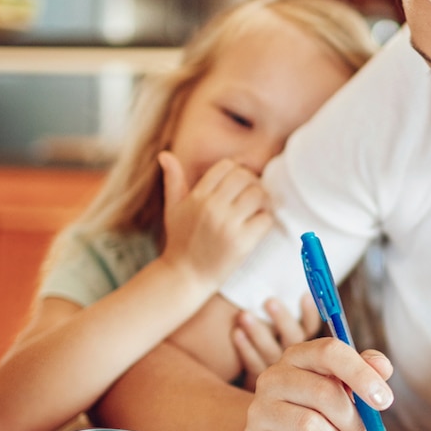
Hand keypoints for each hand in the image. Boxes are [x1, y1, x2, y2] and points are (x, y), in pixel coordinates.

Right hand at [159, 152, 270, 291]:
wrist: (184, 276)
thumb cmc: (180, 241)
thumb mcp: (172, 209)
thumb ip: (173, 180)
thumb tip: (165, 154)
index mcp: (197, 196)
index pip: (227, 166)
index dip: (237, 171)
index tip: (239, 184)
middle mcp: (212, 207)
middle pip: (245, 177)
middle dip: (252, 183)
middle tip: (252, 196)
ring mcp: (227, 225)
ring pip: (258, 195)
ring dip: (263, 200)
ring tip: (257, 209)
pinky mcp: (242, 242)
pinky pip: (265, 219)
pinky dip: (265, 220)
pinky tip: (258, 226)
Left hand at [232, 296, 322, 389]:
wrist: (278, 408)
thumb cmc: (287, 364)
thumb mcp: (298, 347)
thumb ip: (299, 328)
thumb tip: (304, 293)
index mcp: (312, 351)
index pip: (313, 329)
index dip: (309, 313)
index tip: (305, 296)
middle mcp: (298, 363)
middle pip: (293, 339)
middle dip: (281, 318)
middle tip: (269, 301)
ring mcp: (280, 375)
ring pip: (271, 352)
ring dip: (258, 332)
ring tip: (244, 315)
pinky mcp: (263, 385)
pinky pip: (254, 364)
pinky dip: (245, 349)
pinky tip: (237, 333)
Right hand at [240, 339, 393, 430]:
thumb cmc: (316, 409)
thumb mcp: (342, 386)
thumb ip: (365, 371)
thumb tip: (382, 366)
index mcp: (299, 356)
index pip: (330, 352)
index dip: (361, 374)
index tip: (384, 400)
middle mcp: (274, 378)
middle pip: (325, 393)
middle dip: (356, 422)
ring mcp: (260, 410)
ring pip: (312, 427)